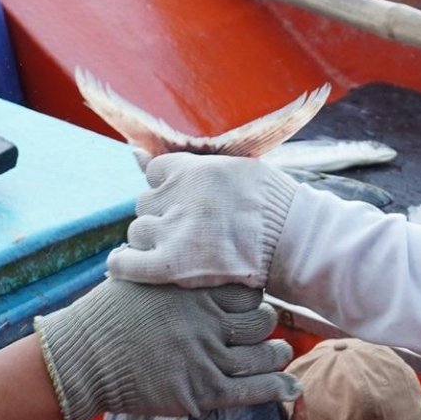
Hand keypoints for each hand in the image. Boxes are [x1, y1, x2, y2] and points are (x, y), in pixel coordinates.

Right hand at [34, 280, 298, 419]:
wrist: (82, 360)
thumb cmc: (106, 315)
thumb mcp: (140, 274)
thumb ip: (170, 266)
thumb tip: (183, 246)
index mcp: (194, 288)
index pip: (247, 288)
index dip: (251, 295)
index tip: (247, 301)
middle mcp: (207, 320)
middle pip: (261, 318)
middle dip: (265, 322)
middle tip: (261, 326)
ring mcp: (207, 357)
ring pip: (264, 354)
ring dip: (276, 354)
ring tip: (277, 353)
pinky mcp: (203, 391)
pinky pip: (253, 390)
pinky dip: (278, 388)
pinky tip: (292, 387)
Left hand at [105, 153, 298, 287]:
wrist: (297, 240)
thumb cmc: (275, 205)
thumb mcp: (236, 169)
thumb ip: (191, 164)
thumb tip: (134, 154)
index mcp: (194, 169)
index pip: (155, 172)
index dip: (167, 188)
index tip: (182, 201)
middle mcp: (178, 195)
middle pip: (145, 204)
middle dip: (161, 215)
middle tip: (187, 231)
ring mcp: (174, 231)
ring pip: (138, 232)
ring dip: (151, 241)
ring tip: (177, 251)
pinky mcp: (173, 265)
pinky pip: (130, 264)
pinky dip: (123, 265)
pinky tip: (124, 266)